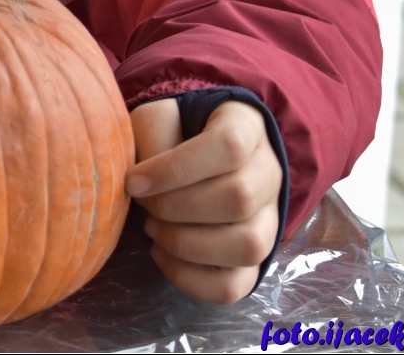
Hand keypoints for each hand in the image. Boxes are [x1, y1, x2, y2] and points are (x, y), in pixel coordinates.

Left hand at [128, 98, 282, 303]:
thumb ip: (153, 140)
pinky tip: (161, 255)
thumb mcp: (156, 117)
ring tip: (152, 228)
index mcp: (246, 126)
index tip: (134, 181)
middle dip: (176, 208)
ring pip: (247, 246)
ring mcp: (269, 220)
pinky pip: (235, 285)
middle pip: (239, 199)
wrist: (190, 152)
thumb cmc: (170, 130)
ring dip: (186, 244)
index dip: (176, 168)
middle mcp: (269, 173)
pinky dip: (190, 279)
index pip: (228, 146)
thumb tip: (143, 185)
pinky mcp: (253, 259)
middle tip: (144, 205)